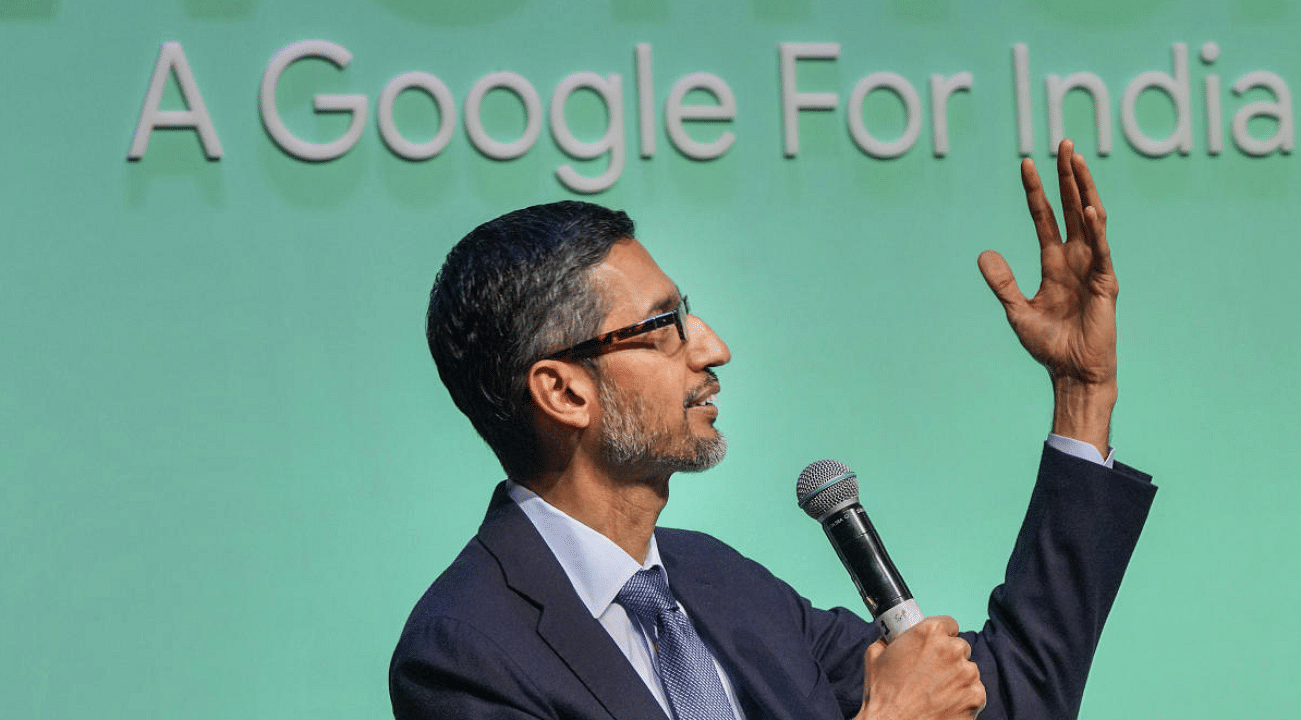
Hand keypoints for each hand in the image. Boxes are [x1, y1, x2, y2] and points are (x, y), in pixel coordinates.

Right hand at [855, 616, 984, 719]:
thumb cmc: (883, 694)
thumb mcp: (875, 656)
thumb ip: (890, 640)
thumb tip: (892, 638)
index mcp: (929, 632)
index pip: (948, 624)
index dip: (940, 636)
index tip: (935, 646)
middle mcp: (952, 649)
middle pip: (960, 647)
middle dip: (948, 658)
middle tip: (932, 673)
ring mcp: (967, 673)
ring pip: (968, 670)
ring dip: (957, 678)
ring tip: (936, 692)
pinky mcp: (976, 696)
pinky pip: (974, 691)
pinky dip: (963, 697)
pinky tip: (945, 704)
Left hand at [977, 139, 1117, 453]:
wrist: (1072, 373)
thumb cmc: (1049, 346)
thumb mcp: (1017, 311)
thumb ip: (1002, 282)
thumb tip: (983, 253)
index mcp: (1054, 264)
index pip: (1044, 218)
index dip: (1035, 191)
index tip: (1025, 163)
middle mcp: (1076, 260)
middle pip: (1071, 207)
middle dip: (1067, 176)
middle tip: (1064, 143)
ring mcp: (1093, 268)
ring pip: (1090, 219)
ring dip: (1084, 189)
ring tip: (1077, 160)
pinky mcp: (1105, 284)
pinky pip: (1101, 251)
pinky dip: (1096, 230)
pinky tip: (1088, 208)